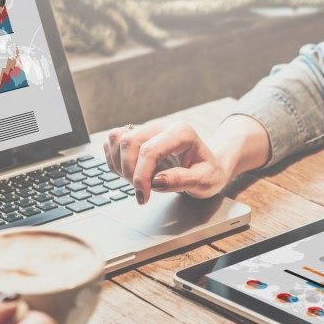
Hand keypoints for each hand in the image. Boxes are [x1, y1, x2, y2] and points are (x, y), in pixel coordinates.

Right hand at [103, 120, 231, 204]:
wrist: (208, 167)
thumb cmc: (208, 173)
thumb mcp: (205, 180)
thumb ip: (182, 180)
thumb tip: (156, 181)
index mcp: (182, 133)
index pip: (150, 150)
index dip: (141, 176)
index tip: (143, 196)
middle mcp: (162, 126)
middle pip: (129, 141)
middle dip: (129, 171)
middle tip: (141, 191)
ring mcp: (148, 129)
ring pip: (117, 138)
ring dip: (119, 164)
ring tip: (136, 181)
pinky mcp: (138, 136)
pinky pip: (114, 141)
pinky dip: (114, 159)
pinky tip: (129, 173)